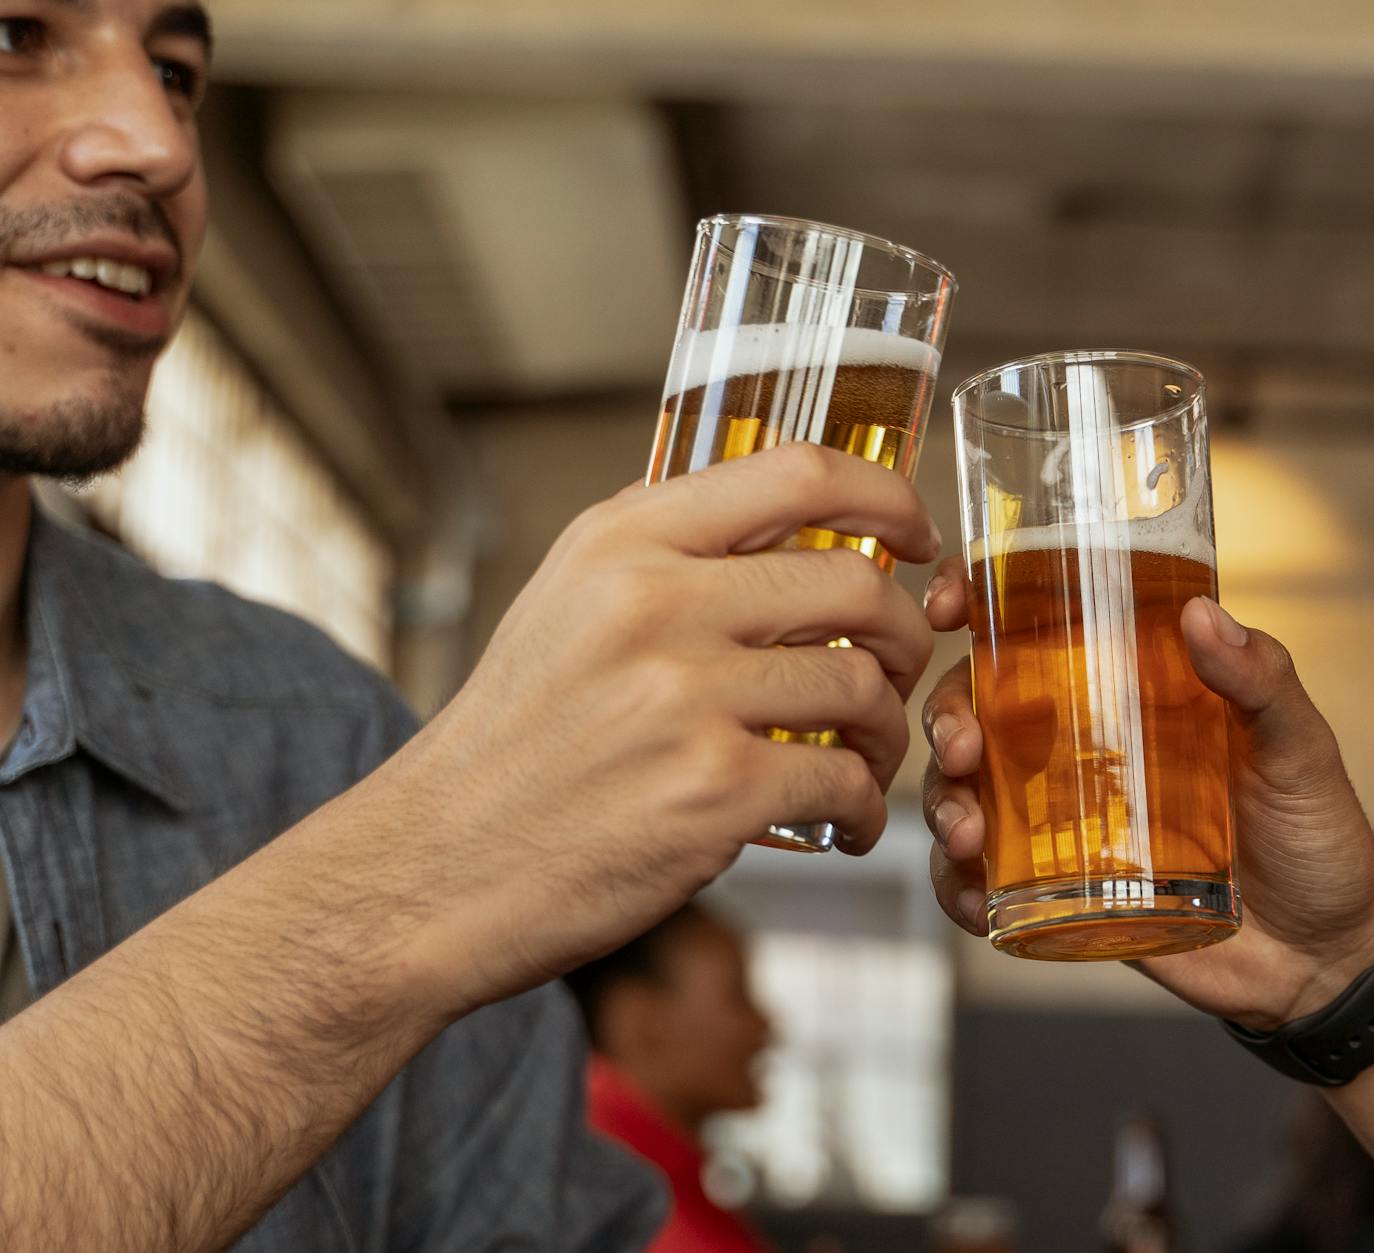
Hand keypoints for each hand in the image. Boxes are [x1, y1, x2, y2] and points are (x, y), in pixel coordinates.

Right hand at [368, 444, 939, 1016]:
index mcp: (622, 542)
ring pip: (862, 687)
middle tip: (900, 667)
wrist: (431, 869)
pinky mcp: (713, 793)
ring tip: (864, 759)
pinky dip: (867, 808)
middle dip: (906, 632)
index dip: (889, 497)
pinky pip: (845, 781)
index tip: (917, 537)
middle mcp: (654, 605)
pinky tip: (846, 821)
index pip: (799, 471)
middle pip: (856, 585)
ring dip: (888, 731)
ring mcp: (686, 700)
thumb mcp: (565, 604)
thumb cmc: (513, 745)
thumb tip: (784, 521)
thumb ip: (665, 556)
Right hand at [920, 555, 1373, 1030]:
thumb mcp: (1301, 748)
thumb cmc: (1317, 837)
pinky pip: (980, 879)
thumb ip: (1262, 681)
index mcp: (1131, 683)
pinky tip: (976, 903)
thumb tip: (1201, 614)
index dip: (975, 599)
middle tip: (965, 748)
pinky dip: (957, 888)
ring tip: (969, 836)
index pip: (1037, 622)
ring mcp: (1064, 813)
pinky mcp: (1058, 886)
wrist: (1323, 958)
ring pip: (965, 788)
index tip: (949, 607)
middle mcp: (1083, 738)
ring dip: (944, 803)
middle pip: (978, 703)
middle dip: (946, 716)